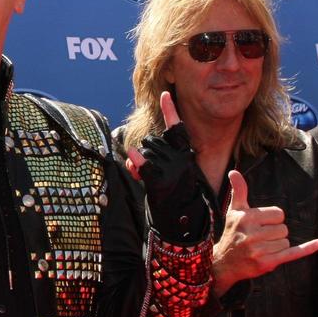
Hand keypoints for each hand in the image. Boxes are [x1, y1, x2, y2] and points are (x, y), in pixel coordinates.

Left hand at [125, 92, 199, 222]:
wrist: (183, 223)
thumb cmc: (175, 197)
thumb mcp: (168, 175)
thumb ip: (151, 162)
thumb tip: (132, 155)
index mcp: (185, 155)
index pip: (177, 129)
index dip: (170, 110)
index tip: (164, 93)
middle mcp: (180, 159)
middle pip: (152, 142)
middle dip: (146, 154)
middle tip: (150, 171)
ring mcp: (171, 169)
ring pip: (144, 153)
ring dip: (140, 164)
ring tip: (149, 180)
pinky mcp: (160, 181)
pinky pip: (144, 165)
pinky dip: (136, 162)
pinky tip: (131, 157)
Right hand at [212, 169, 317, 291]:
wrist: (224, 264)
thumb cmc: (232, 233)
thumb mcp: (234, 211)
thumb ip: (238, 190)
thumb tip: (234, 171)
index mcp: (246, 218)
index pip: (279, 214)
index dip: (273, 220)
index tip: (260, 225)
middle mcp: (251, 234)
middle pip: (283, 229)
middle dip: (275, 234)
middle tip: (260, 239)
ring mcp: (259, 250)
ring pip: (286, 242)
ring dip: (277, 246)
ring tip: (262, 248)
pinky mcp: (266, 263)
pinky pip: (292, 253)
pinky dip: (307, 248)